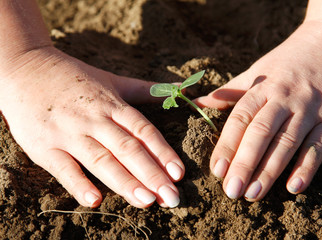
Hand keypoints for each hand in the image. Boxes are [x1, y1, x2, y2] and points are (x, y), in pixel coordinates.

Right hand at [0, 47, 184, 207]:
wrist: (26, 69)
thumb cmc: (75, 78)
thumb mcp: (113, 81)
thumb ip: (146, 89)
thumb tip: (181, 88)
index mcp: (113, 105)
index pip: (143, 131)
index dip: (162, 152)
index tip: (179, 173)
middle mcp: (94, 120)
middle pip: (128, 149)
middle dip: (152, 175)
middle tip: (171, 197)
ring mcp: (69, 133)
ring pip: (101, 160)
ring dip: (125, 182)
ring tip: (146, 201)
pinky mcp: (45, 146)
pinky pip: (63, 168)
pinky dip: (78, 184)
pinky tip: (94, 201)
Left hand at [195, 21, 321, 200]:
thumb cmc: (291, 60)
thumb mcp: (259, 69)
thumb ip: (231, 89)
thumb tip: (200, 102)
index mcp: (263, 87)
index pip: (241, 118)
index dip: (227, 144)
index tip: (216, 169)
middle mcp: (285, 98)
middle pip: (261, 133)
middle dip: (244, 163)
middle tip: (231, 190)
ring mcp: (311, 109)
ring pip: (287, 143)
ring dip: (269, 171)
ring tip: (253, 194)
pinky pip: (318, 147)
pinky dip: (306, 167)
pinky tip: (293, 187)